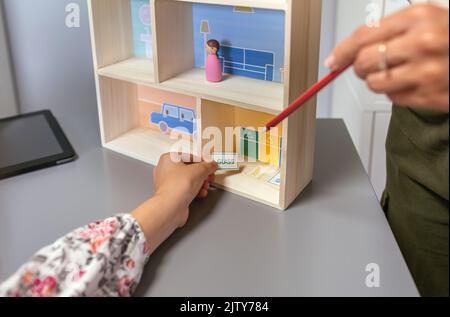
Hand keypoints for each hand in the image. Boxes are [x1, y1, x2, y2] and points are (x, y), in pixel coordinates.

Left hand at [153, 153, 217, 226]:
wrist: (171, 207)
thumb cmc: (178, 186)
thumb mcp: (199, 171)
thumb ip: (208, 166)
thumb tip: (212, 165)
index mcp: (168, 159)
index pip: (189, 155)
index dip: (202, 160)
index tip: (210, 164)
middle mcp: (165, 170)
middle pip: (189, 168)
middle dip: (202, 174)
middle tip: (209, 176)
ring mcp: (167, 183)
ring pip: (188, 180)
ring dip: (200, 183)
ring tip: (206, 186)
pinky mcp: (171, 194)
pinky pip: (185, 189)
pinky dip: (194, 190)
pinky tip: (201, 193)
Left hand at [326, 4, 448, 111]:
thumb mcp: (428, 19)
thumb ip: (390, 30)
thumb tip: (350, 50)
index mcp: (419, 17)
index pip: (363, 37)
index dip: (342, 51)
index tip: (333, 60)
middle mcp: (422, 43)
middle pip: (363, 63)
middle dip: (359, 67)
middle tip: (366, 67)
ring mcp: (427, 72)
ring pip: (374, 84)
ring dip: (378, 81)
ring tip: (398, 72)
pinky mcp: (431, 96)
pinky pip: (393, 98)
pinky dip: (396, 92)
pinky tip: (413, 82)